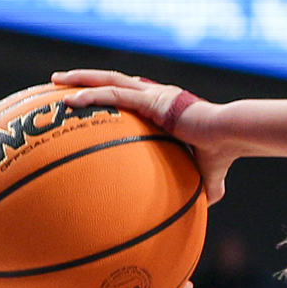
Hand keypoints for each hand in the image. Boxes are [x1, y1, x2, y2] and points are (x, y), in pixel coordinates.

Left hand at [49, 69, 237, 201]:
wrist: (230, 137)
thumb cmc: (223, 154)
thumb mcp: (209, 175)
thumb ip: (203, 187)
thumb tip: (205, 208)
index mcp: (165, 107)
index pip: (133, 95)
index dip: (112, 93)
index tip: (93, 96)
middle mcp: (155, 95)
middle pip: (113, 82)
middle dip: (87, 80)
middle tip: (62, 83)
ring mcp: (151, 95)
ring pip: (107, 81)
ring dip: (80, 80)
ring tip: (56, 81)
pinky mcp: (151, 99)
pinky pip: (112, 95)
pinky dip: (90, 95)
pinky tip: (69, 99)